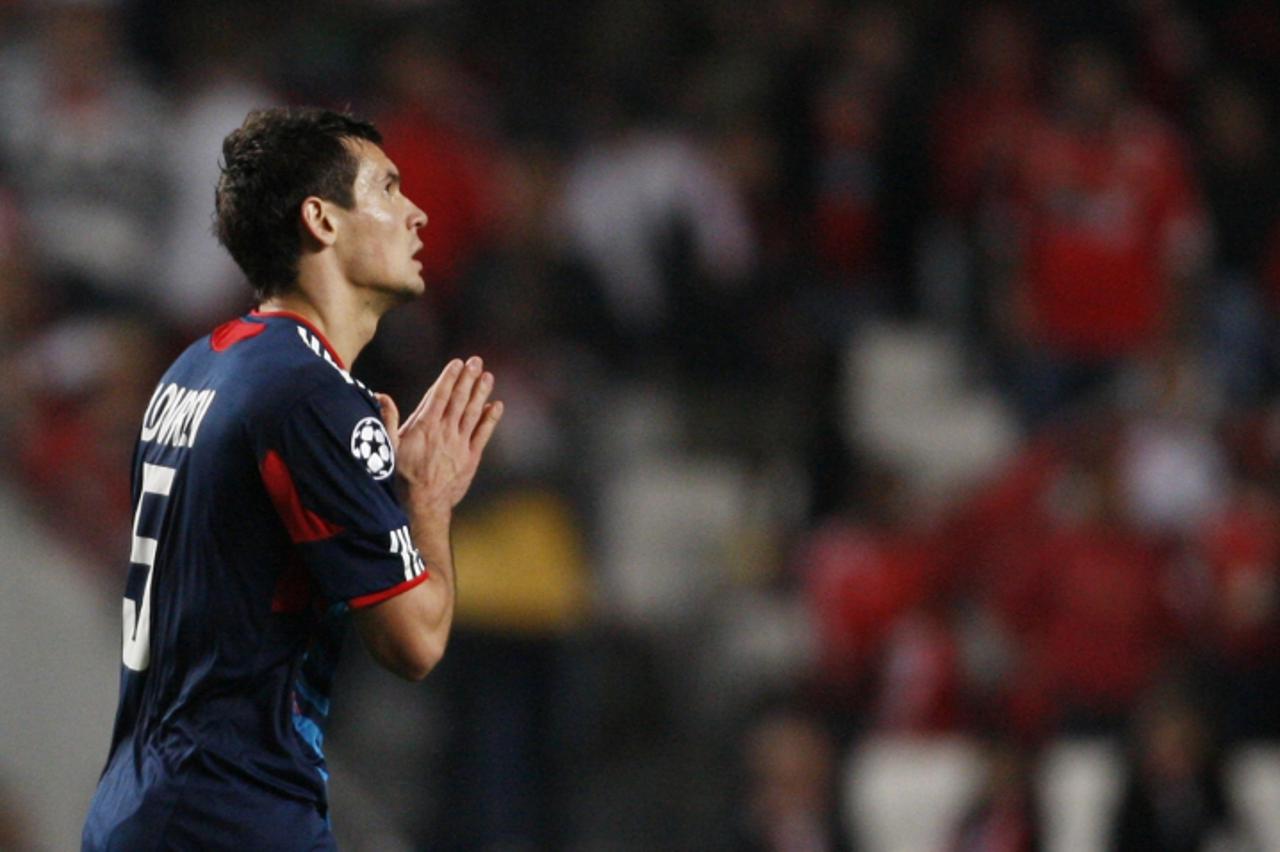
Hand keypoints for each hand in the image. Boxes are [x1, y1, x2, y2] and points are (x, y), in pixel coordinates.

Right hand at [375, 356, 502, 513]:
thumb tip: (381, 396)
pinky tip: (496, 405)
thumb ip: (387, 420)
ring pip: (473, 413)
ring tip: (488, 376)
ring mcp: (460, 444)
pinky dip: (490, 419)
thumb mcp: (387, 447)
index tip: (458, 363)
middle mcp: (445, 431)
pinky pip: (483, 434)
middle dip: (468, 378)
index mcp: (425, 426)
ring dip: (481, 393)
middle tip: (477, 361)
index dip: (449, 377)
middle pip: (459, 399)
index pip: (439, 395)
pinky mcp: (471, 458)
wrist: (423, 506)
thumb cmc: (401, 477)